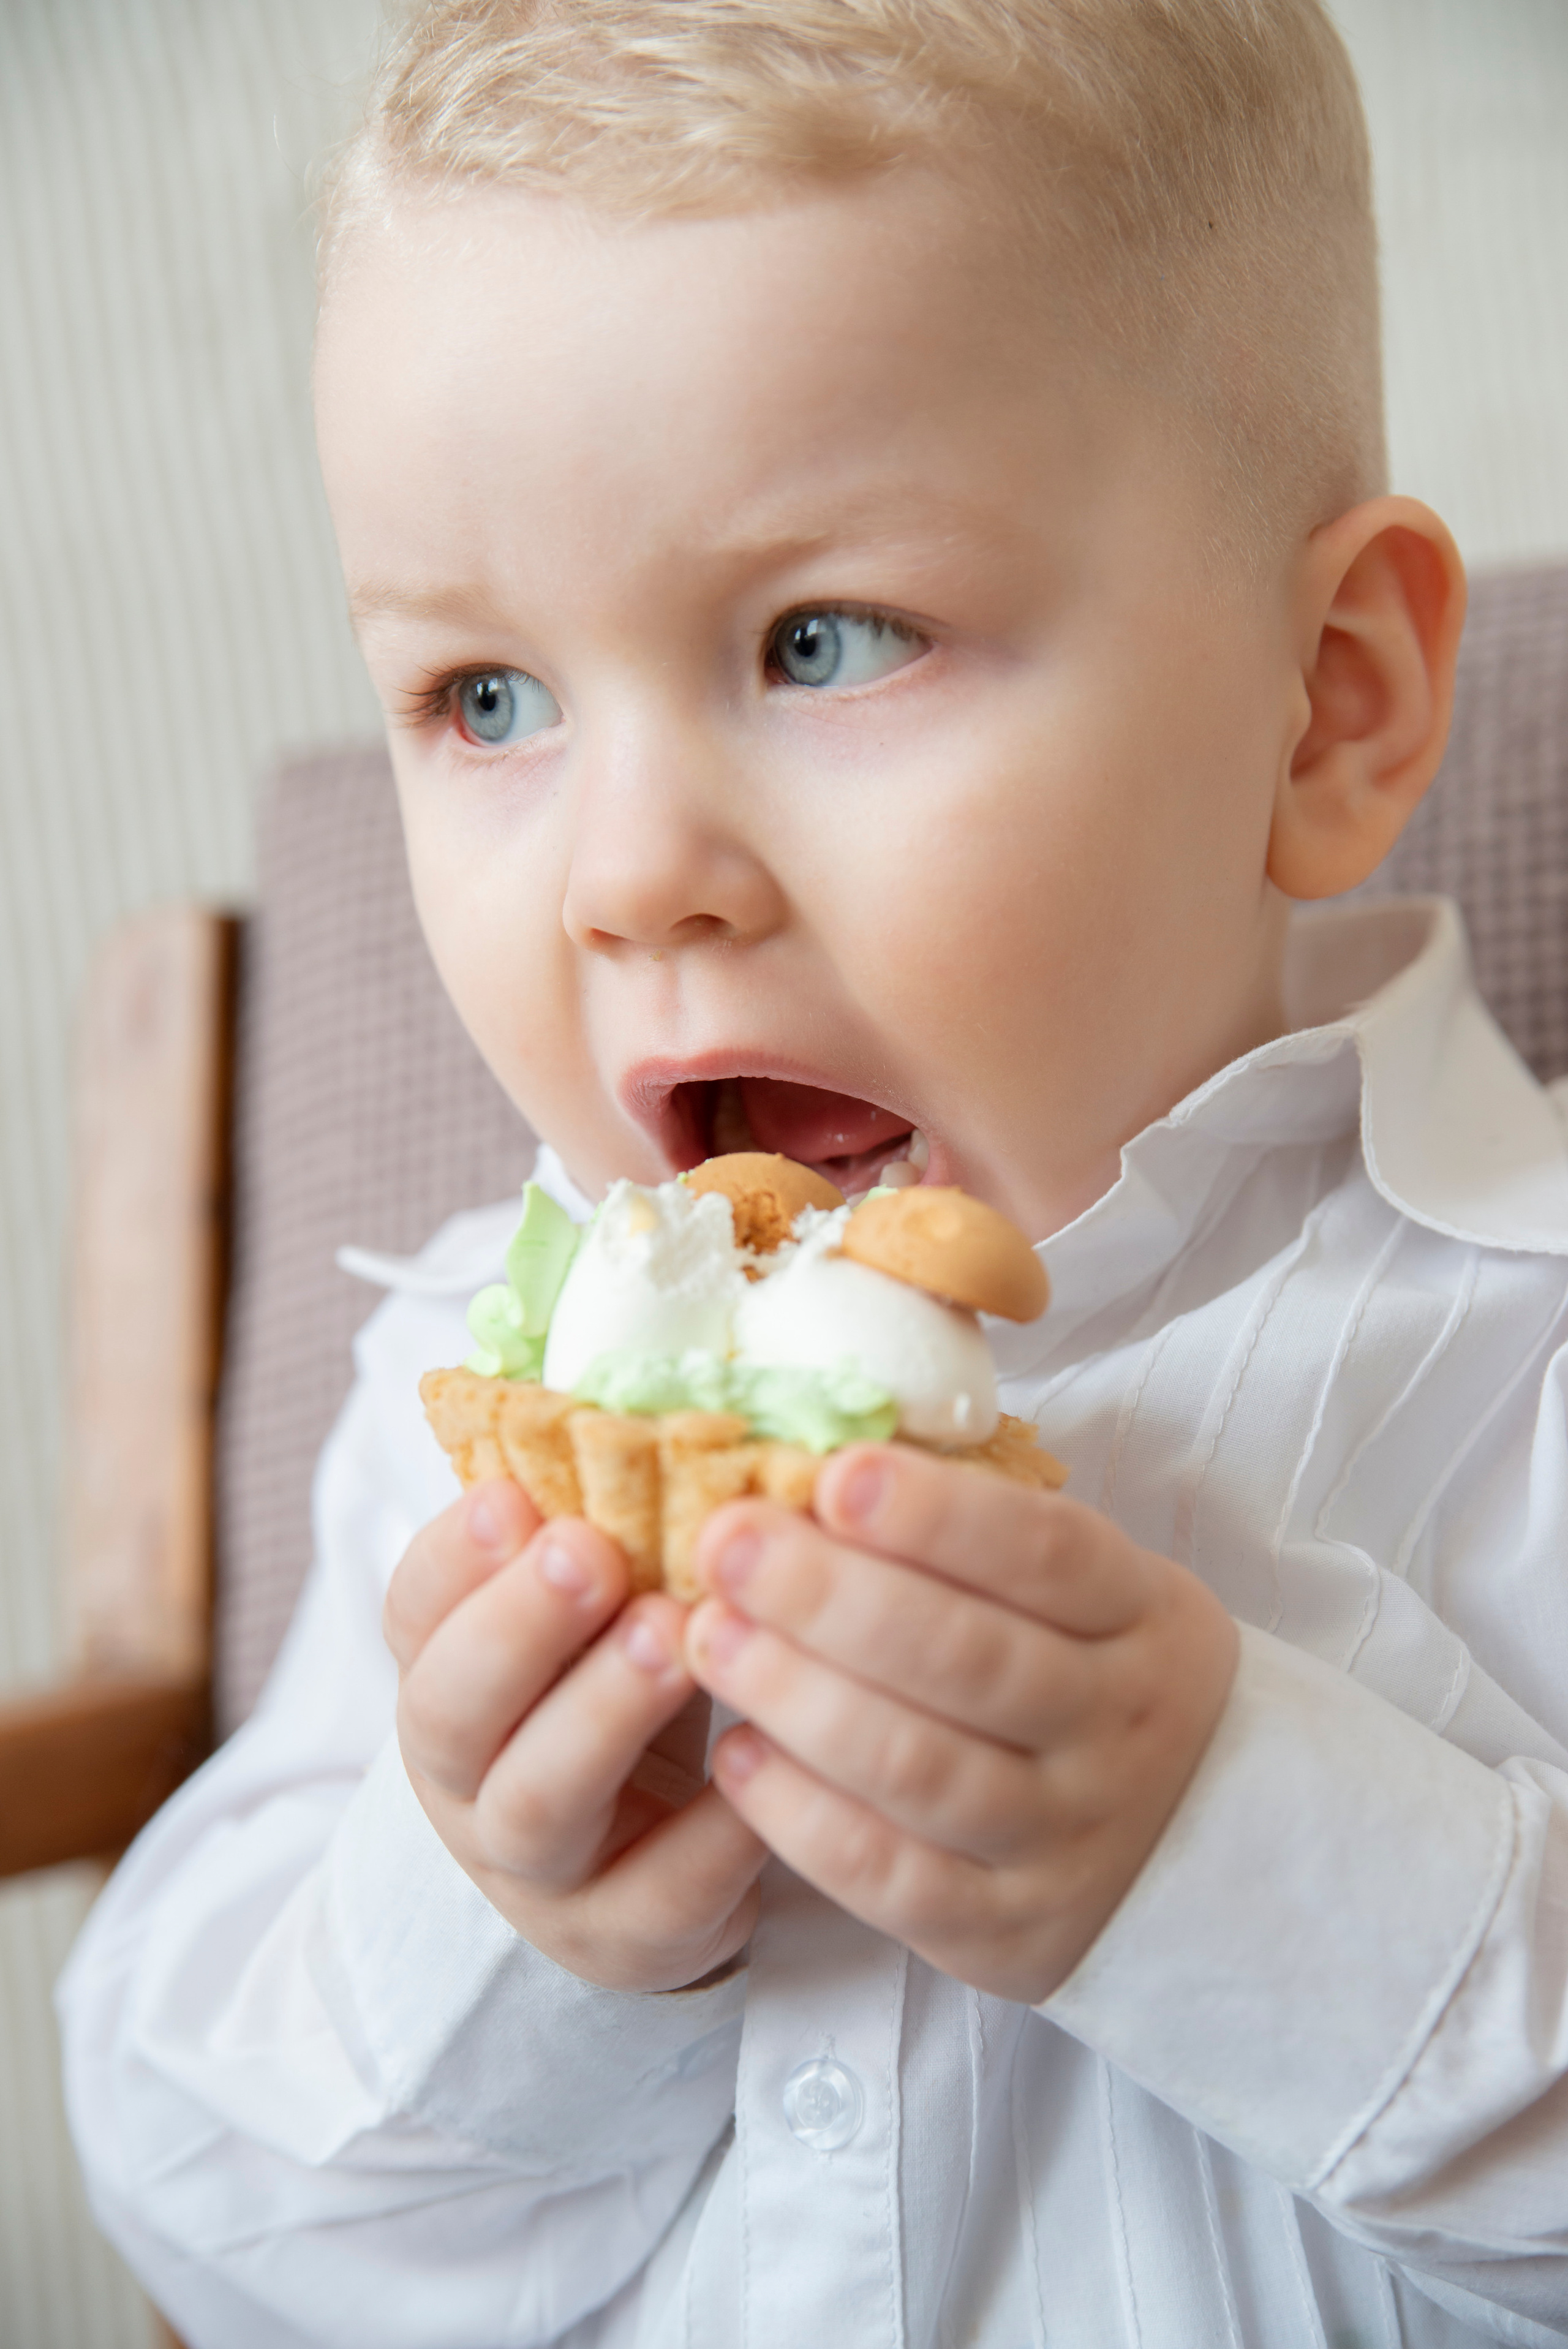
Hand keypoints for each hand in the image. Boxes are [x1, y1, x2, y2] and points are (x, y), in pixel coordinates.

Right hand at [385, 1479, 767, 1991]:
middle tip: (592, 1553)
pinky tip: (760, 1767)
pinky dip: (709, 1839)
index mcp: (447, 1667)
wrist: (638, 1862)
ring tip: (677, 1639)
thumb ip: (605, 1516)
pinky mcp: (620, 1940)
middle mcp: (466, 1772)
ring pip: (535, 1806)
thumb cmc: (619, 1686)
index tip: (512, 1495)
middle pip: (450, 1709)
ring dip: (600, 1715)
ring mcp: (533, 1869)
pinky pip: (654, 1901)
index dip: (456, 1556)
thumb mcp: (594, 1602)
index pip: (415, 1608)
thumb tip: (650, 1395)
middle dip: (517, 1627)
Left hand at [682, 1446, 1237, 2002]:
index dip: (939, 1516)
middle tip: (728, 1544)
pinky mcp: (1006, 1931)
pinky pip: (893, 1878)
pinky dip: (805, 1818)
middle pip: (970, 1661)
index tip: (837, 1473)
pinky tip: (738, 1755)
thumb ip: (980, 1537)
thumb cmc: (1099, 1671)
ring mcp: (1065, 1838)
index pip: (1047, 1555)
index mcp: (1141, 1618)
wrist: (1201, 1844)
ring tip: (710, 1638)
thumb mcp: (1094, 1589)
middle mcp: (1114, 1728)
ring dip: (800, 1698)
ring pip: (921, 1770)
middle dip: (833, 1597)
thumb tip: (819, 1469)